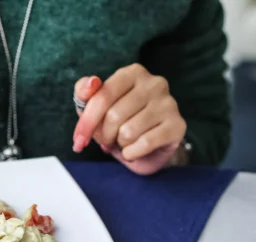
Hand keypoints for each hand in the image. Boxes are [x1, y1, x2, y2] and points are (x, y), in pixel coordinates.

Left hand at [72, 64, 186, 174]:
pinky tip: (134, 150)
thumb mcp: (95, 107)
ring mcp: (169, 103)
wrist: (148, 146)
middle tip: (108, 139)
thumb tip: (91, 82)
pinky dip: (132, 153)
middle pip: (114, 116)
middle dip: (104, 135)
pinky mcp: (178, 125)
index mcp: (132, 73)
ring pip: (128, 131)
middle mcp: (154, 83)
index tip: (78, 141)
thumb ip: (84, 93)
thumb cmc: (119, 121)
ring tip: (124, 141)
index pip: (101, 97)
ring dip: (120, 144)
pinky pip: (145, 143)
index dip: (86, 123)